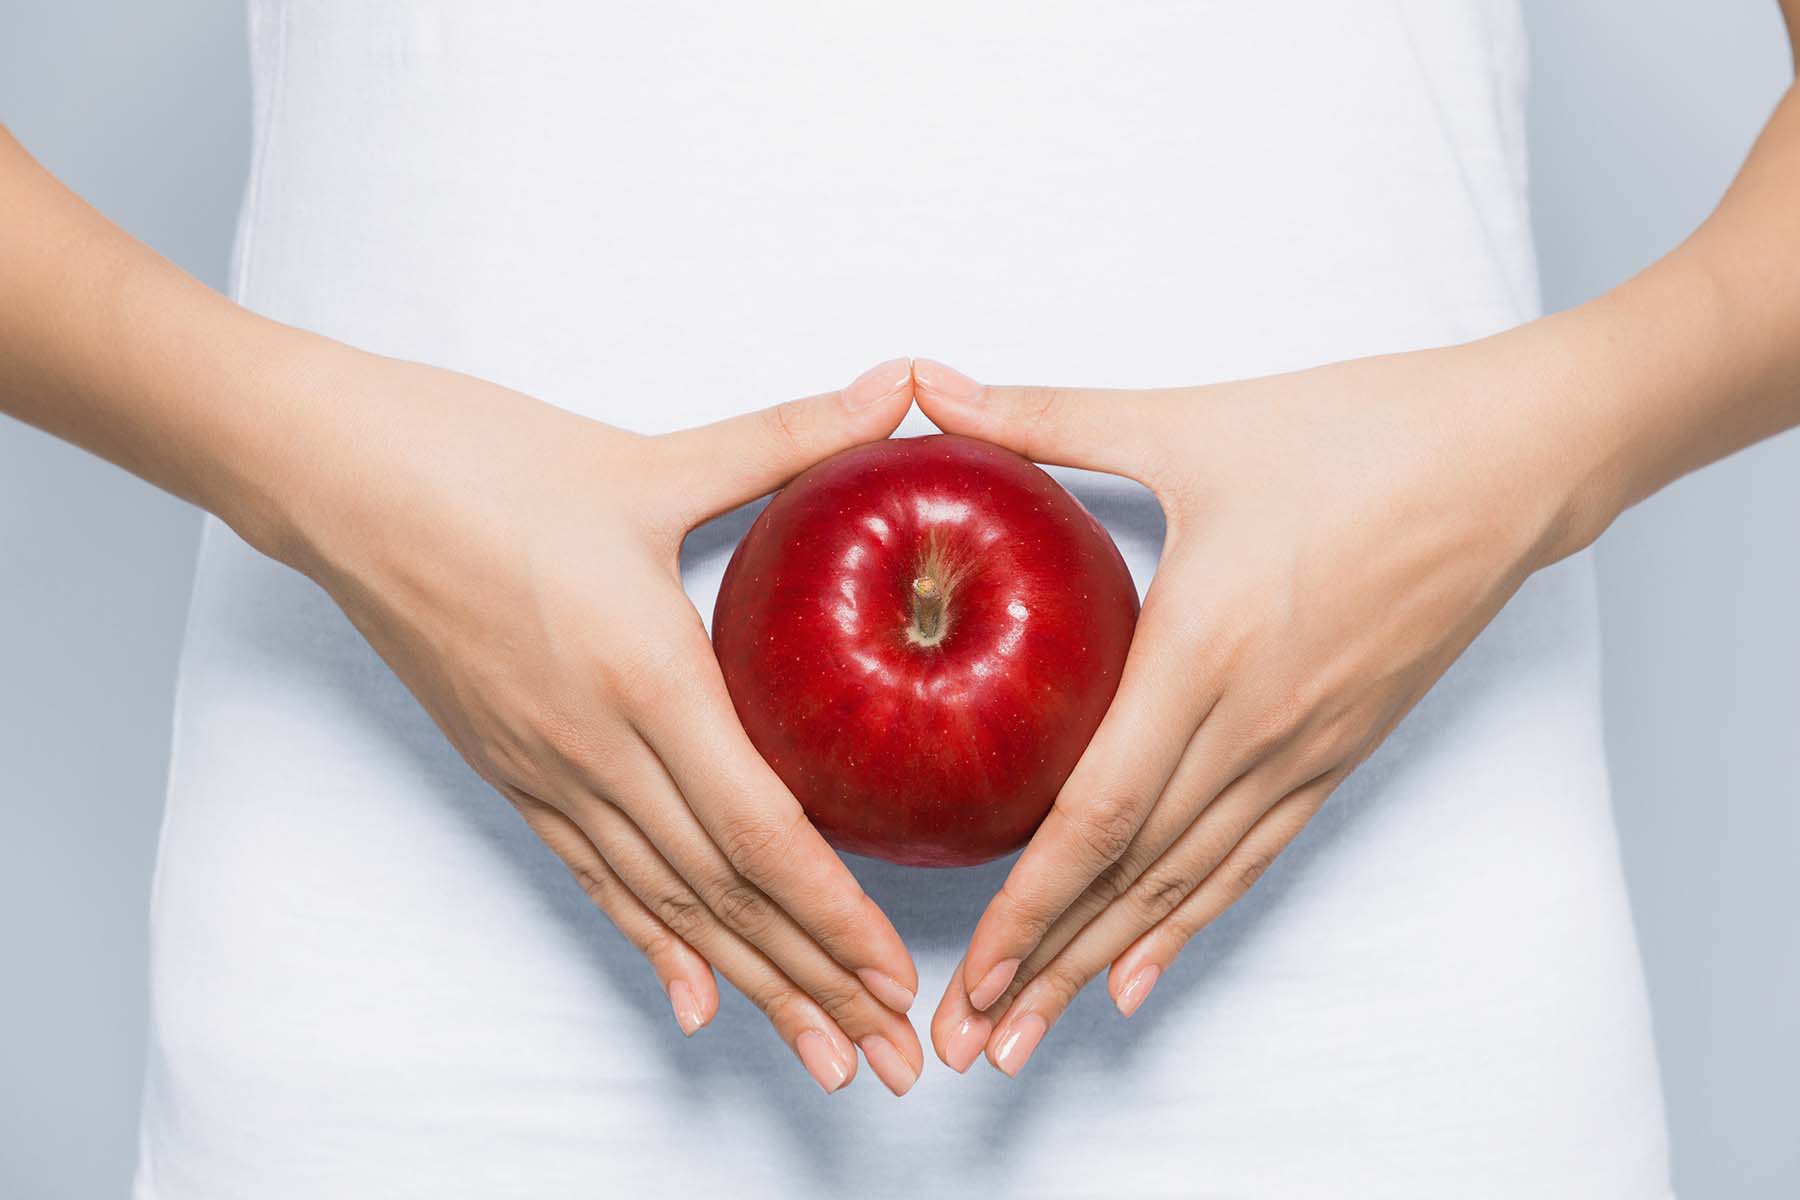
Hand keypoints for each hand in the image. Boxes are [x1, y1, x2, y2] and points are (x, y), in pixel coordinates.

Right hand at [274, 351, 924, 1094]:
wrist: (336, 478)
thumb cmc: (482, 464)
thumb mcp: (653, 458)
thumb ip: (788, 437)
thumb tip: (898, 388)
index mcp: (646, 677)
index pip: (762, 832)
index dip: (834, 914)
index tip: (897, 977)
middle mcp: (596, 749)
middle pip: (723, 896)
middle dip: (815, 983)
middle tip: (891, 1060)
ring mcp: (546, 771)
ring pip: (665, 906)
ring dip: (750, 984)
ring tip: (820, 1055)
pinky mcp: (510, 771)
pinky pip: (593, 877)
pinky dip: (650, 943)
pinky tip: (692, 997)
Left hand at [912, 343, 1598, 1075]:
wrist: (1513, 460)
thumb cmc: (1359, 434)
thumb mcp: (1189, 423)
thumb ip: (1046, 417)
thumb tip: (927, 385)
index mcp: (1206, 649)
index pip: (1101, 811)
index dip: (1032, 900)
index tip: (971, 969)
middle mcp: (1256, 723)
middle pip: (1135, 874)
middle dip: (1046, 963)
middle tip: (971, 1039)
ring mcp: (1306, 747)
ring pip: (1191, 882)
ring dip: (1108, 962)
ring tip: (1039, 1031)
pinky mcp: (1341, 749)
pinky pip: (1255, 856)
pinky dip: (1193, 920)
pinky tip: (1146, 971)